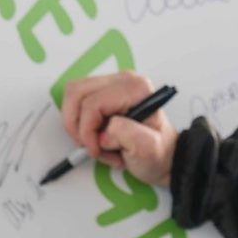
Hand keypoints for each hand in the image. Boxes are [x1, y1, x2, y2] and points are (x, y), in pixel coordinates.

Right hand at [60, 71, 178, 187]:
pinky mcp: (103, 94)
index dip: (87, 129)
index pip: (93, 102)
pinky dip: (81, 124)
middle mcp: (122, 81)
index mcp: (135, 89)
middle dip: (77, 125)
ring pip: (73, 96)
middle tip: (90, 146)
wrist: (164, 156)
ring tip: (95, 144)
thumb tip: (104, 132)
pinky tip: (97, 138)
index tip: (94, 149)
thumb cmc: (159, 153)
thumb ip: (126, 135)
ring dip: (77, 125)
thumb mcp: (148, 149)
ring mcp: (111, 85)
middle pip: (76, 93)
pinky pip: (77, 104)